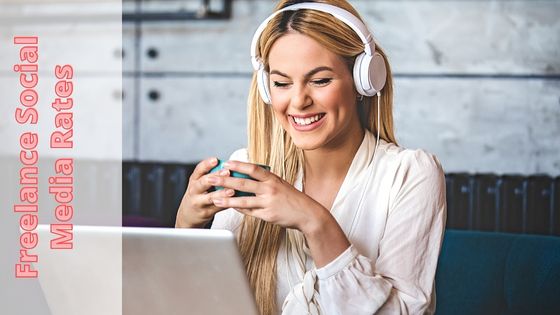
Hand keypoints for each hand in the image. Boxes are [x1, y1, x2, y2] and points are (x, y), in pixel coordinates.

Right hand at [175, 157, 235, 227]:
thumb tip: (231, 166)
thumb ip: (210, 175)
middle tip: (227, 172)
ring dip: (221, 193)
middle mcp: (194, 190)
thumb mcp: (199, 183)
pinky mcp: (205, 213)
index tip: (216, 159)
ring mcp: (198, 202)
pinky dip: (226, 204)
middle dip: (214, 177)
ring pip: (210, 197)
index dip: (207, 164)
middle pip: (202, 183)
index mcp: (194, 180)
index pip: (198, 170)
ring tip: (231, 191)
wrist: (188, 215)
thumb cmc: (198, 195)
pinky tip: (234, 202)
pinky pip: (217, 208)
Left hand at [209, 160, 324, 231]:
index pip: (253, 169)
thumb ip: (265, 181)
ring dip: (226, 199)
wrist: (308, 214)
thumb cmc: (292, 198)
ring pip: (243, 200)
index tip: (226, 163)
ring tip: (214, 197)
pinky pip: (249, 212)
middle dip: (225, 181)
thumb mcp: (280, 184)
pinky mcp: (267, 215)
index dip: (239, 165)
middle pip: (243, 183)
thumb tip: (247, 176)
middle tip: (211, 178)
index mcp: (273, 179)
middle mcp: (270, 189)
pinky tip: (228, 206)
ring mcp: (268, 203)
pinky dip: (238, 208)